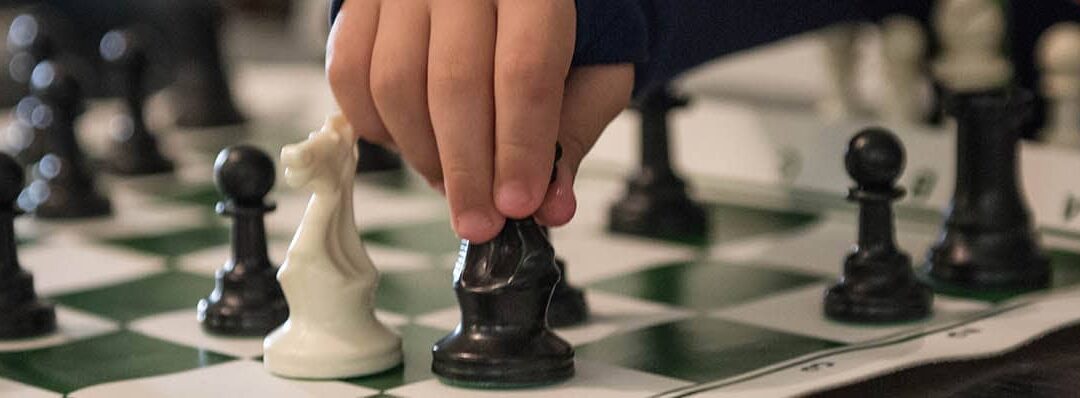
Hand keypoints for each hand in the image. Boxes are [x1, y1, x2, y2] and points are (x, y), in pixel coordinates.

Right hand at [327, 0, 633, 241]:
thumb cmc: (546, 26)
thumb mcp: (587, 69)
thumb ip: (571, 133)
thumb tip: (551, 205)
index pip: (524, 71)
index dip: (520, 147)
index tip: (518, 204)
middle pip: (455, 84)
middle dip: (468, 170)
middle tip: (479, 222)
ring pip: (396, 84)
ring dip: (422, 154)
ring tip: (451, 182)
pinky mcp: (360, 4)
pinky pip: (349, 75)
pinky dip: (376, 127)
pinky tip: (411, 143)